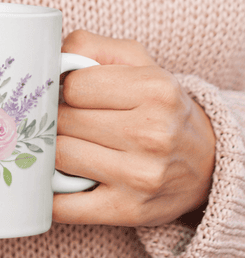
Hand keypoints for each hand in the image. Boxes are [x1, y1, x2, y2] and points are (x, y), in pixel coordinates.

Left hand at [53, 30, 215, 226]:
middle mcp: (153, 134)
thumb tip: (50, 59)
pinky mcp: (128, 211)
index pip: (74, 86)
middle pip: (65, 121)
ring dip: (56, 151)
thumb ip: (89, 46)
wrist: (206, 162)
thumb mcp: (136, 60)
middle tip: (72, 119)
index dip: (67, 88)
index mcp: (155, 90)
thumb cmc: (159, 104)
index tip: (77, 94)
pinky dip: (51, 195)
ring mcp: (141, 176)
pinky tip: (58, 180)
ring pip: (61, 156)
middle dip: (60, 119)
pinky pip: (65, 206)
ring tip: (72, 144)